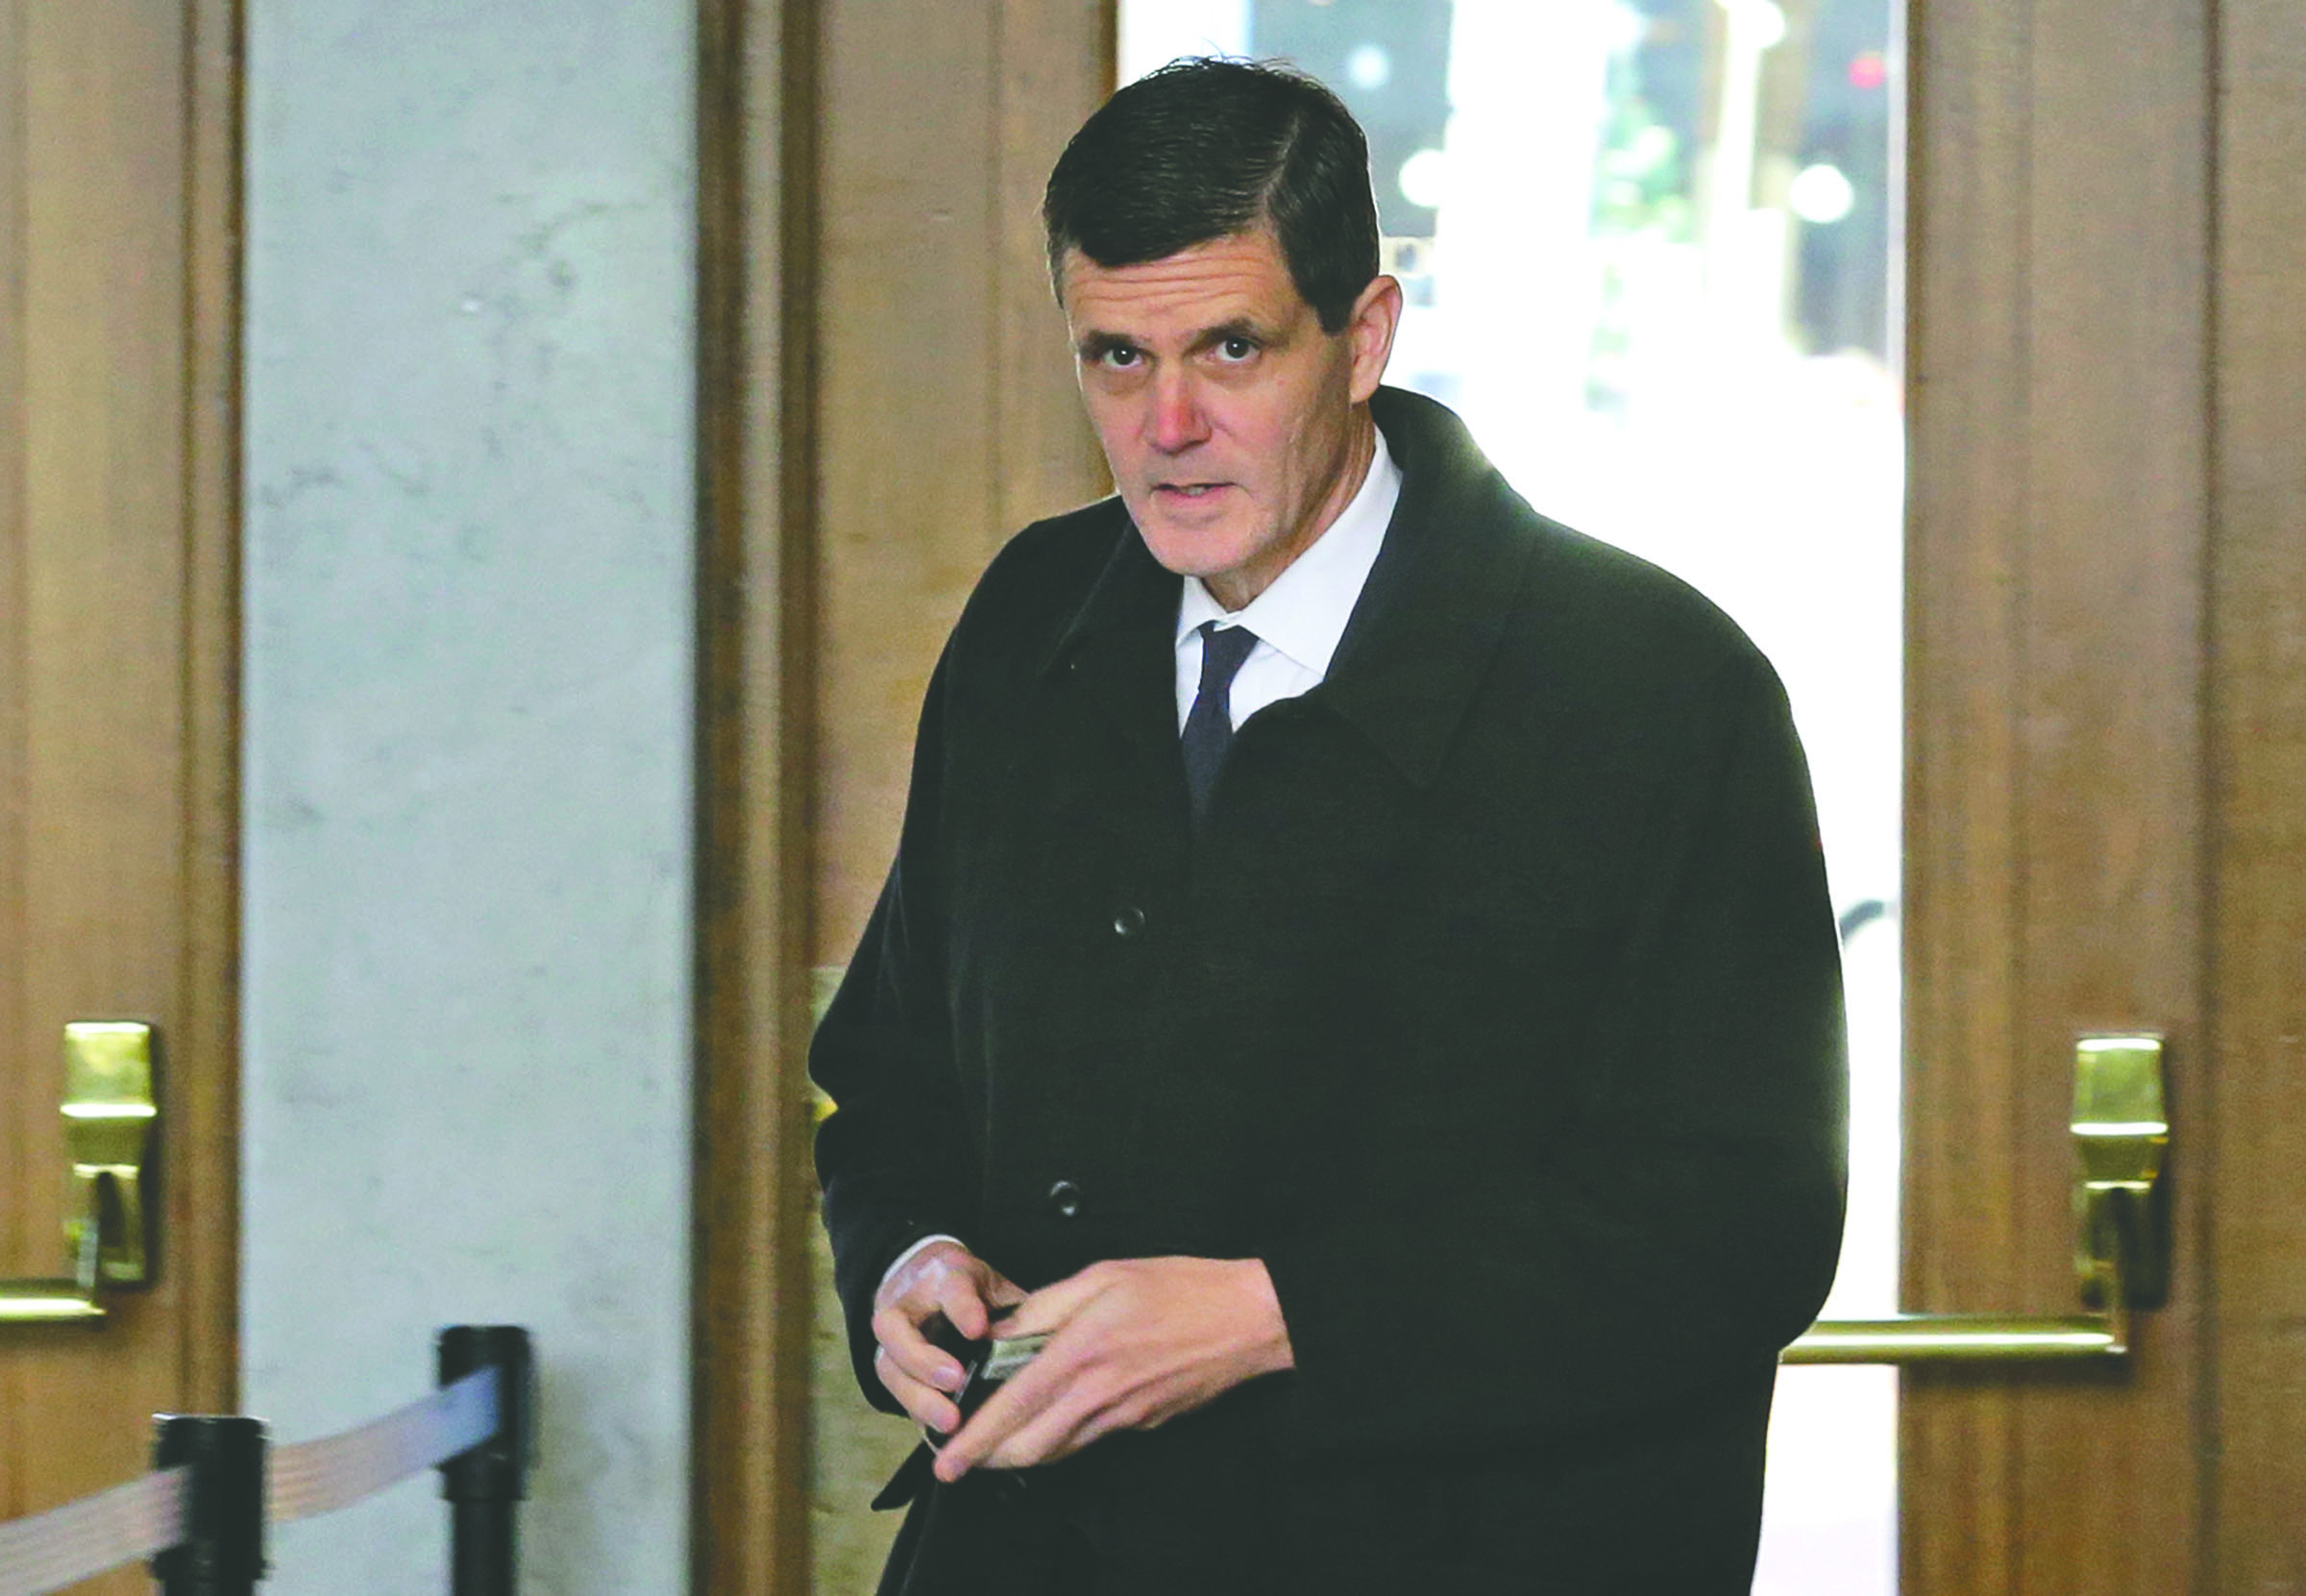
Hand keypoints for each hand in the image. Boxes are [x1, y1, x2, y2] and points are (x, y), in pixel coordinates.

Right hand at [871, 1240, 1024, 1435]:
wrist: (929, 1285)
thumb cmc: (975, 1291)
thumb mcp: (998, 1288)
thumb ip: (1016, 1312)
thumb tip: (1050, 1345)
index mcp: (943, 1276)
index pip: (950, 1287)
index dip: (963, 1309)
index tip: (977, 1330)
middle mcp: (906, 1306)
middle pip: (896, 1330)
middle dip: (924, 1360)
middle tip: (955, 1381)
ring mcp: (891, 1342)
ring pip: (889, 1368)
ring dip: (918, 1398)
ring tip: (949, 1422)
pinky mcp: (893, 1374)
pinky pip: (898, 1398)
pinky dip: (920, 1419)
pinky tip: (945, 1440)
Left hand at [930, 1255, 1292, 1482]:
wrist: (1248, 1320)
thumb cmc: (1182, 1288)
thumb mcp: (1105, 1276)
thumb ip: (1046, 1305)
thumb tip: (1002, 1330)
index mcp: (1082, 1353)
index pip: (1014, 1406)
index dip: (975, 1438)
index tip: (948, 1458)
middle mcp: (1100, 1395)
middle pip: (1030, 1448)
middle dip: (989, 1459)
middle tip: (963, 1454)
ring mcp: (1124, 1417)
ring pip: (1058, 1451)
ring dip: (1022, 1452)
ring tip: (999, 1438)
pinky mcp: (1144, 1425)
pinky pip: (1089, 1440)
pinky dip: (1061, 1438)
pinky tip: (1054, 1418)